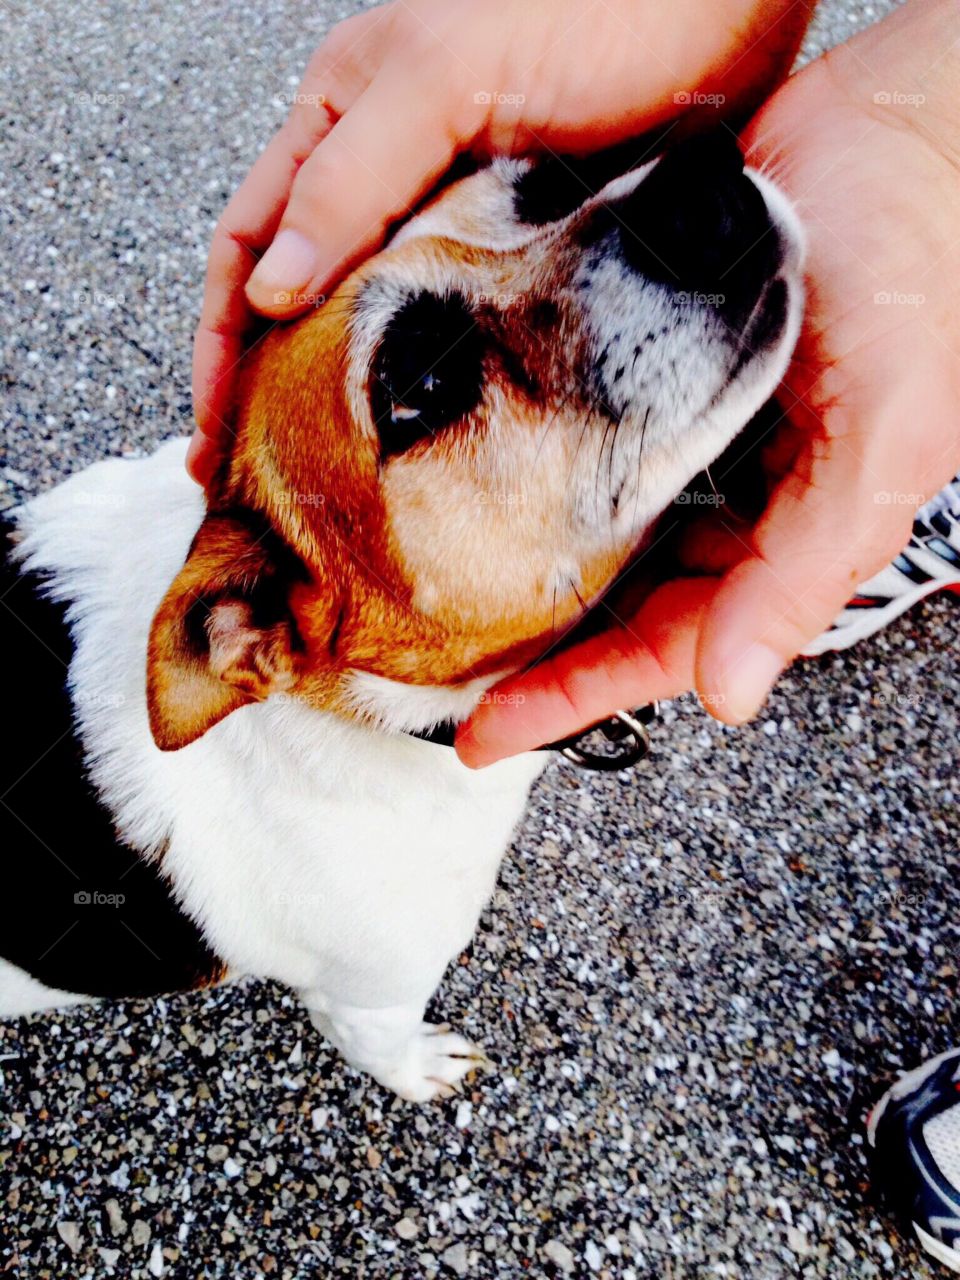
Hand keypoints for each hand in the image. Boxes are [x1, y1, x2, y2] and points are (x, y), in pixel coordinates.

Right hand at [188, 0, 809, 483]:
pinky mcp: (522, 259)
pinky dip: (436, 389)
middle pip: (307, 298)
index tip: (217, 430)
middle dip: (274, 389)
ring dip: (353, 400)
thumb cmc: (593, 6)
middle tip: (262, 482)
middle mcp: (389, 175)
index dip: (221, 340)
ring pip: (382, 327)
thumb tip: (270, 293)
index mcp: (343, 118)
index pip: (250, 243)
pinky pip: (460, 336)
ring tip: (335, 484)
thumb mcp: (445, 78)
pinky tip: (428, 439)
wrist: (726, 13)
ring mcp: (458, 224)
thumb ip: (350, 179)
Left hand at [457, 0, 959, 766]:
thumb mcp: (881, 443)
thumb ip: (803, 572)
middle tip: (430, 669)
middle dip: (532, 647)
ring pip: (588, 527)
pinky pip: (576, 435)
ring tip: (429, 591)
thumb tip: (731, 694)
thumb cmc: (924, 278)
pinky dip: (527, 462)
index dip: (573, 699)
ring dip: (519, 562)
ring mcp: (683, 435)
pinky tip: (472, 472)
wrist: (904, 130)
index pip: (662, 645)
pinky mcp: (646, 367)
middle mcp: (726, 499)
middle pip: (613, 602)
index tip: (485, 738)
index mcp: (780, 539)